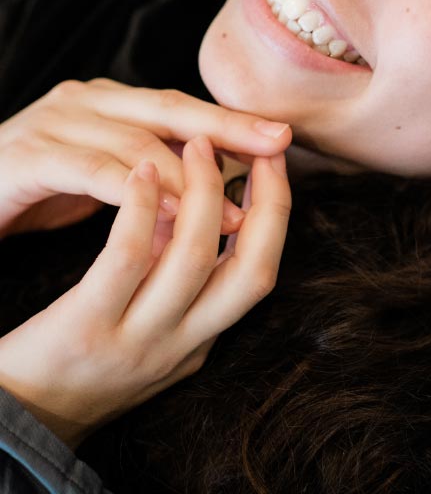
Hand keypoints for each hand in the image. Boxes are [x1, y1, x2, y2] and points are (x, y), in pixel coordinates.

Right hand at [0, 78, 290, 236]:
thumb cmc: (43, 190)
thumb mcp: (111, 180)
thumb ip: (160, 183)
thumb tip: (224, 209)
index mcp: (113, 104)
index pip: (184, 107)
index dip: (234, 121)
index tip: (283, 137)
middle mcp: (87, 101)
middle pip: (171, 109)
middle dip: (228, 128)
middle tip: (277, 146)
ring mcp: (54, 122)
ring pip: (136, 142)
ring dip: (188, 179)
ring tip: (229, 214)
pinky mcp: (25, 156)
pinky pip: (90, 170)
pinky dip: (134, 191)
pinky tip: (167, 214)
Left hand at [0, 136, 290, 447]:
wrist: (16, 417)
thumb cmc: (82, 356)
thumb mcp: (148, 323)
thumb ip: (175, 274)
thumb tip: (198, 205)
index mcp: (200, 338)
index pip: (261, 271)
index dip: (275, 211)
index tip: (273, 163)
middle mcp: (180, 343)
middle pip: (252, 271)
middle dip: (267, 200)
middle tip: (260, 146)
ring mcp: (136, 340)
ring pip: (193, 257)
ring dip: (202, 190)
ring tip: (198, 144)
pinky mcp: (86, 328)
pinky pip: (126, 259)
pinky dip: (142, 207)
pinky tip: (142, 171)